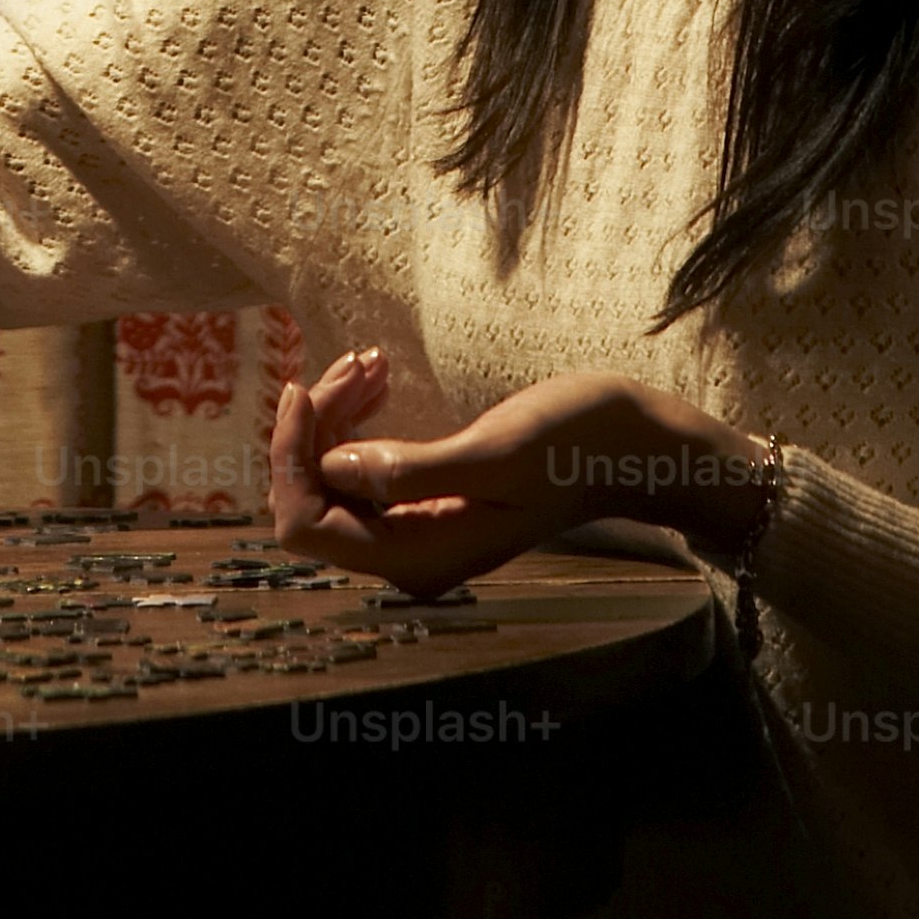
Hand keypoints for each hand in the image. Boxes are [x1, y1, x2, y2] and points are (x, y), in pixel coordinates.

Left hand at [268, 353, 768, 599]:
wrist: (630, 444)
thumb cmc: (574, 446)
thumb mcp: (496, 453)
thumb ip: (412, 470)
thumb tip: (334, 468)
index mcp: (419, 557)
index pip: (304, 526)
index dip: (288, 460)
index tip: (302, 389)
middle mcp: (408, 554)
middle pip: (312, 496)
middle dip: (316, 426)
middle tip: (358, 364)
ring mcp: (414, 528)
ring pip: (333, 474)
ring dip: (337, 413)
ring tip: (370, 361)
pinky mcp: (425, 499)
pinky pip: (362, 463)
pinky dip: (358, 416)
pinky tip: (376, 374)